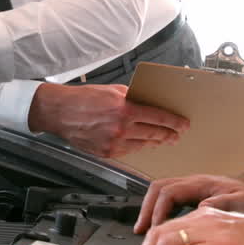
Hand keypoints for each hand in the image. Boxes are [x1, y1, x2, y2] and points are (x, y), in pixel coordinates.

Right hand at [27, 82, 188, 157]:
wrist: (60, 112)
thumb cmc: (84, 98)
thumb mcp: (112, 90)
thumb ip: (132, 98)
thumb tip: (149, 103)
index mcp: (124, 110)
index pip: (159, 117)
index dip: (175, 122)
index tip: (183, 124)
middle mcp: (121, 129)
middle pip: (154, 133)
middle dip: (169, 134)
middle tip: (177, 134)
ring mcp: (114, 144)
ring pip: (143, 145)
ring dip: (155, 141)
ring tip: (162, 139)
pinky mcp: (106, 153)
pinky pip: (129, 151)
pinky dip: (137, 146)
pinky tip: (141, 142)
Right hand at [133, 173, 243, 234]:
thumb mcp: (243, 203)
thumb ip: (223, 205)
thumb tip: (203, 208)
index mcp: (202, 184)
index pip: (169, 192)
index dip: (158, 211)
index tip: (156, 229)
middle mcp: (193, 184)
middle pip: (158, 190)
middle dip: (146, 210)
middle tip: (141, 232)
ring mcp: (192, 190)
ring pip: (161, 195)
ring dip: (150, 212)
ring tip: (144, 232)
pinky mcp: (194, 198)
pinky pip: (169, 202)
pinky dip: (160, 214)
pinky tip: (160, 230)